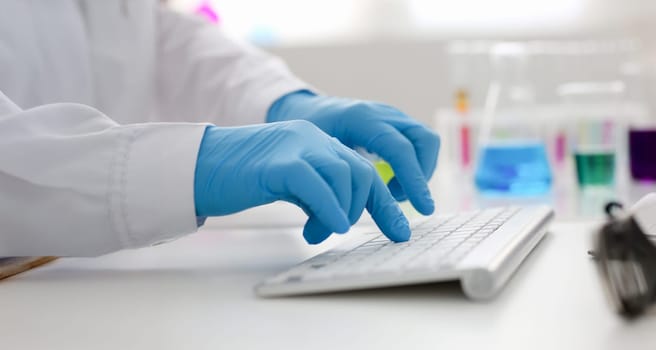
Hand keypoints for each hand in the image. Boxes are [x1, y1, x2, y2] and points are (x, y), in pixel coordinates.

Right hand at [194, 121, 410, 243]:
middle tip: (380, 234)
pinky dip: (331, 210)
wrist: (199, 167)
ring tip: (320, 232)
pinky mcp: (281, 162)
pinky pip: (319, 186)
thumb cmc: (240, 179)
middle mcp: (312, 138)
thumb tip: (334, 221)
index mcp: (316, 141)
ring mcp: (297, 147)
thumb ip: (314, 195)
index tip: (398, 227)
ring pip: (347, 177)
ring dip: (344, 213)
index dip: (383, 201)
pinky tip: (330, 228)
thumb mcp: (287, 184)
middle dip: (377, 207)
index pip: (361, 169)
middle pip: (363, 172)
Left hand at [267, 91, 439, 214]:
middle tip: (400, 201)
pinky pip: (418, 146)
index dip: (413, 179)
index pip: (399, 148)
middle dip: (422, 176)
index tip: (423, 209)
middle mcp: (383, 114)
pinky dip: (413, 168)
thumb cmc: (307, 134)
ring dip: (418, 172)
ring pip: (426, 142)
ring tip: (393, 193)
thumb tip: (333, 221)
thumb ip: (325, 181)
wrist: (307, 110)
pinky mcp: (397, 126)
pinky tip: (390, 184)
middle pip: (424, 140)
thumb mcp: (311, 153)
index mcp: (361, 119)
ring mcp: (393, 118)